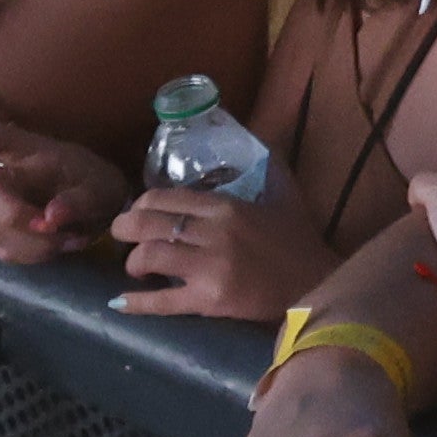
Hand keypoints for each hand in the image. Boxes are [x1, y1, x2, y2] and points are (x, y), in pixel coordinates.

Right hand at [0, 120, 132, 263]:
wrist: (100, 209)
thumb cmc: (95, 186)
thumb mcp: (101, 189)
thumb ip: (79, 200)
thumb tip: (50, 216)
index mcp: (31, 151)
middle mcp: (7, 174)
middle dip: (11, 213)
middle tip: (47, 225)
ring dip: (33, 241)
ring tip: (68, 237)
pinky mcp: (1, 232)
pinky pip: (4, 249)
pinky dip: (33, 254)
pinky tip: (56, 245)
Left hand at [115, 181, 343, 322]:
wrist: (316, 285)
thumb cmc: (298, 242)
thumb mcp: (284, 196)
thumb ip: (268, 167)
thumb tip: (263, 133)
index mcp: (226, 206)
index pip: (166, 197)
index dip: (141, 204)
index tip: (136, 212)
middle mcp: (214, 232)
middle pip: (149, 223)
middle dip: (124, 229)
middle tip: (120, 237)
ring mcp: (210, 267)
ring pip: (150, 256)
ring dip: (133, 263)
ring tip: (134, 268)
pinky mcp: (210, 300)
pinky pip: (163, 301)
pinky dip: (137, 303)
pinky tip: (121, 303)